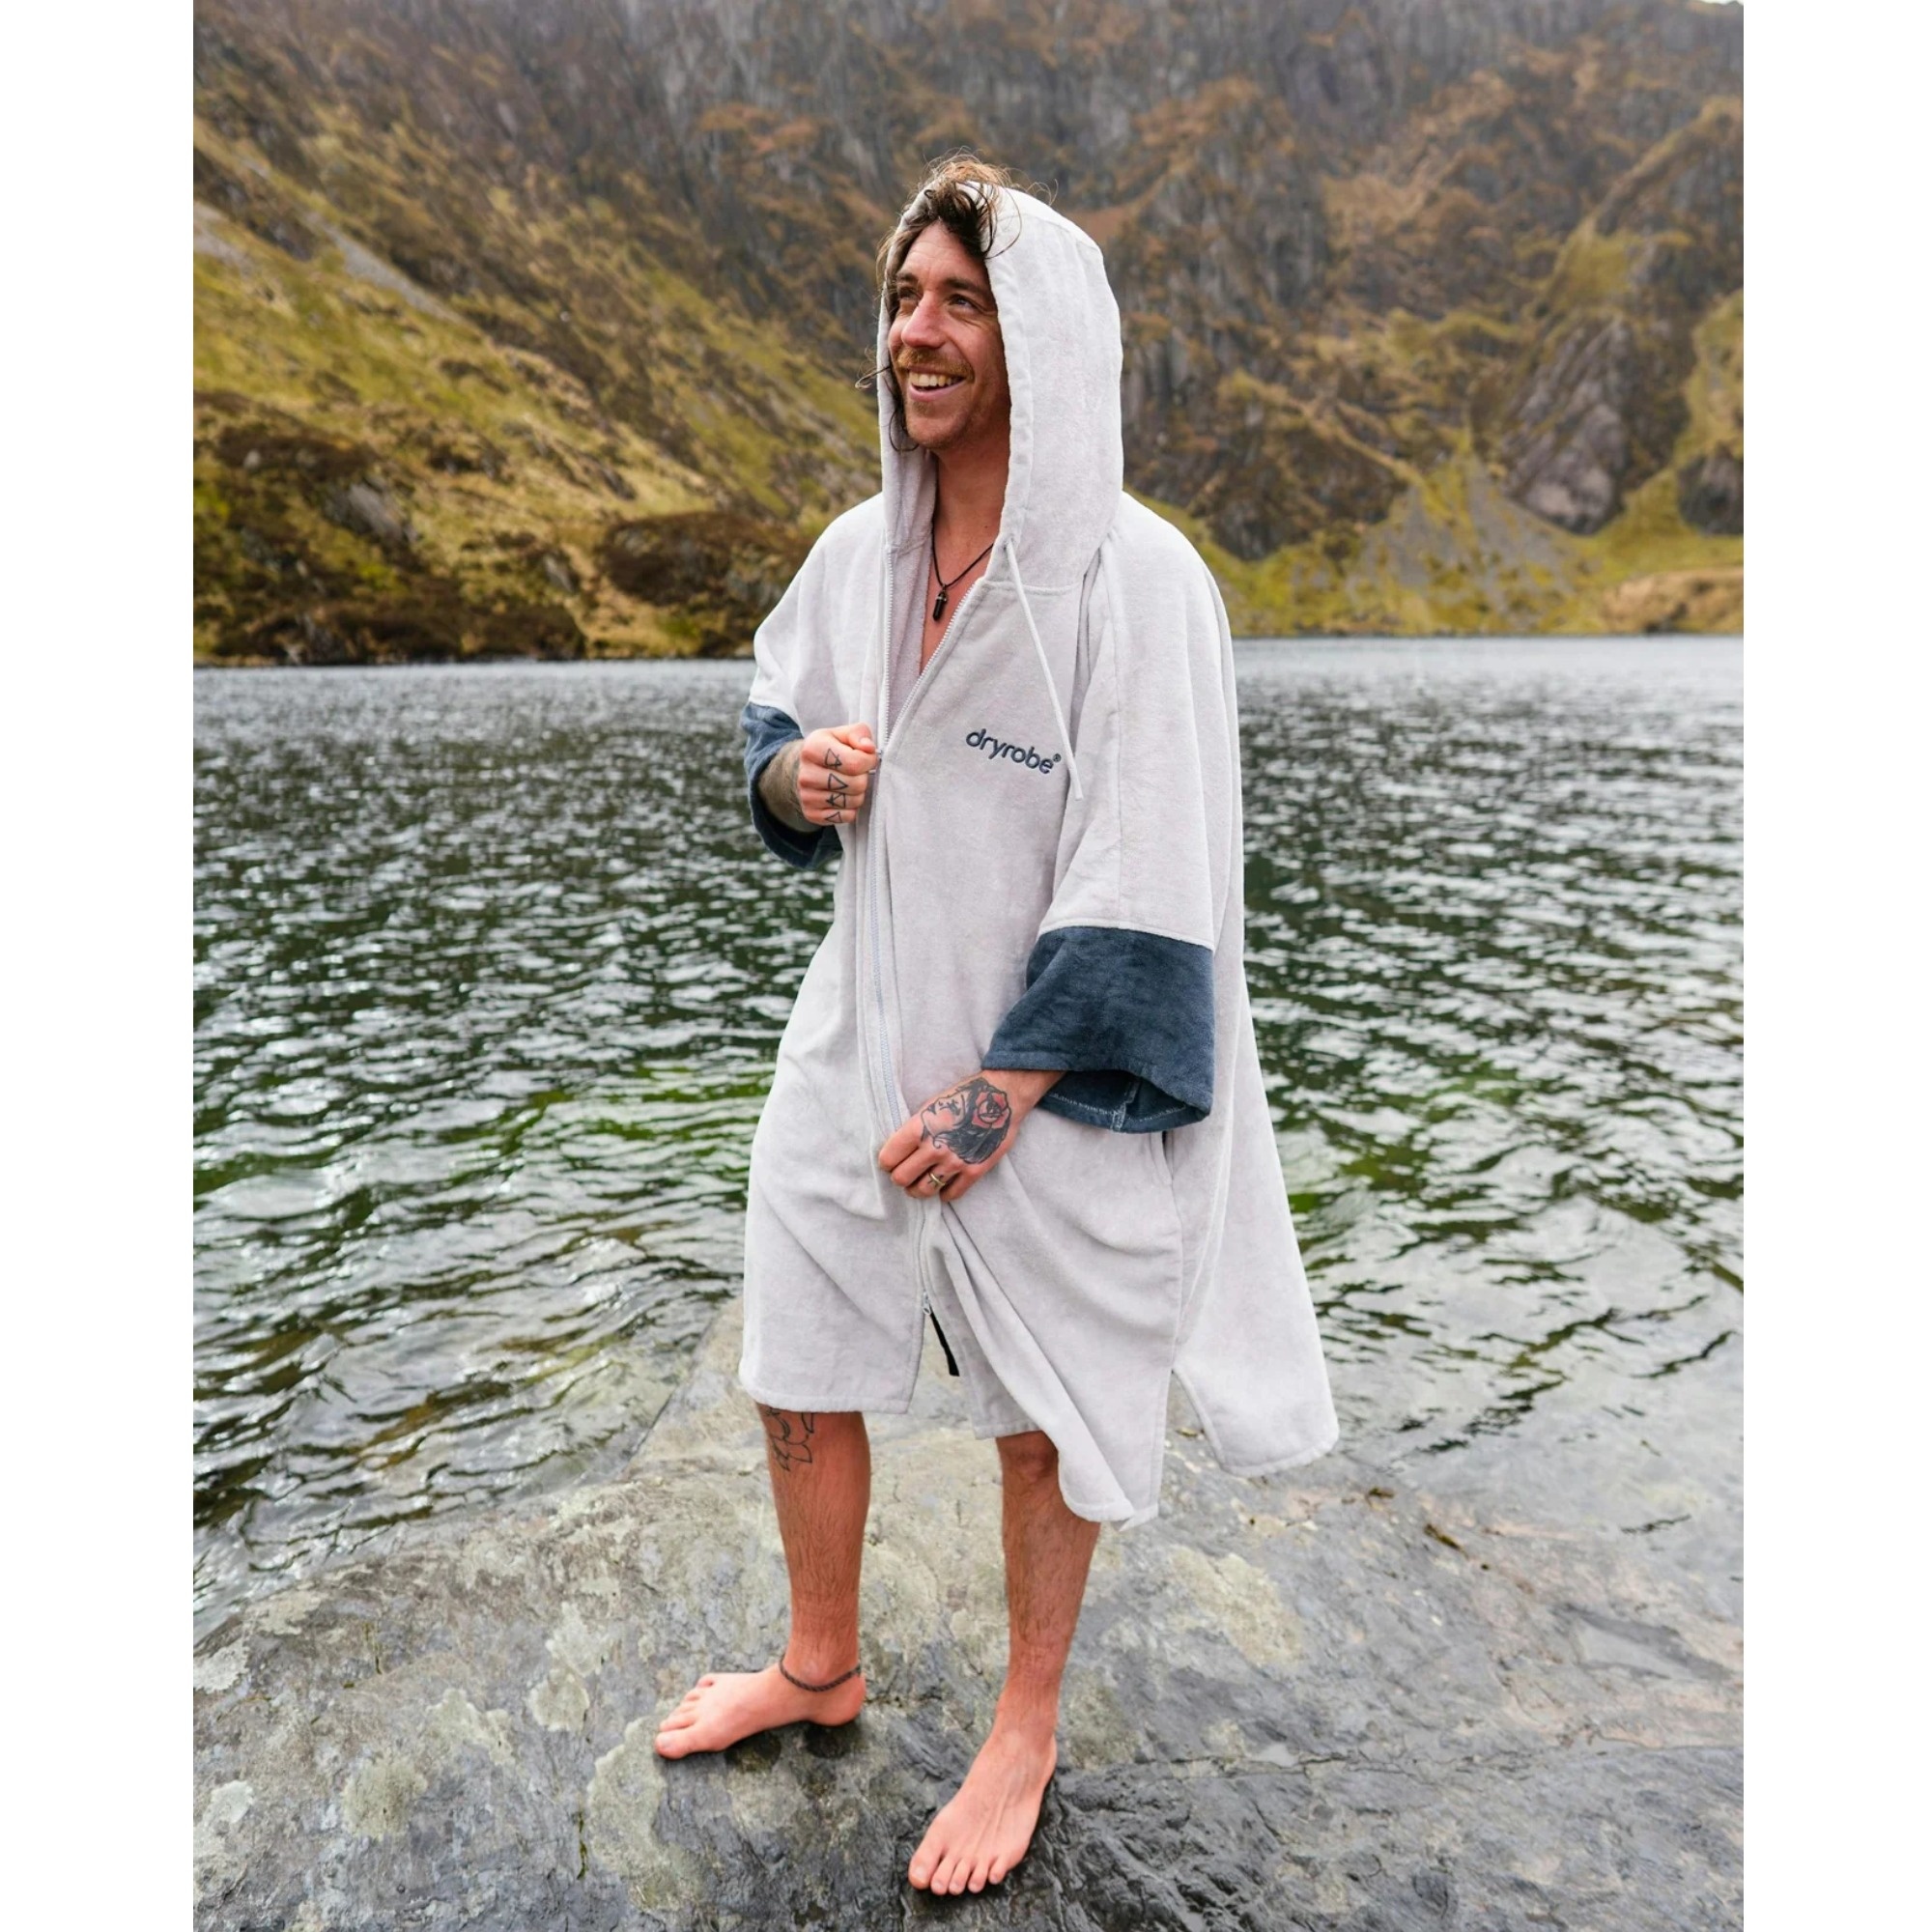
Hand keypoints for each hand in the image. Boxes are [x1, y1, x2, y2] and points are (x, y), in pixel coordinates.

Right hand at [765, 723, 878, 829]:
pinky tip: (844, 797)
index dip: (869, 761)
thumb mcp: (843, 734)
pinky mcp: (811, 814)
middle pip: (856, 784)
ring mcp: (807, 796)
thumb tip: (868, 749)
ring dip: (858, 794)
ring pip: (853, 802)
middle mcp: (807, 774)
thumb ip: (859, 734)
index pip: (854, 762)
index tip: (867, 758)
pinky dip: (851, 809)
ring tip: (850, 784)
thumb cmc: (830, 750)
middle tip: (857, 773)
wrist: (805, 769)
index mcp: (813, 749)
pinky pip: (846, 817)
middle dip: (863, 778)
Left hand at [879, 1068, 1060, 1202]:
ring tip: (920, 1183)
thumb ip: (914, 1130)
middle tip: (905, 1173)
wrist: (1002, 1098)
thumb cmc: (964, 1097)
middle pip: (901, 1179)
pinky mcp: (974, 1171)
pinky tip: (944, 1184)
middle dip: (900, 1177)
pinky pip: (950, 1195)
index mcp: (919, 1128)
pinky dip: (943, 1193)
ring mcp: (955, 1162)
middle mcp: (934, 1148)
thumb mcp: (930, 1106)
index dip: (886, 1162)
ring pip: (923, 1191)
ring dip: (917, 1189)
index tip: (891, 1162)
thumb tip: (899, 1151)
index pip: (888, 1158)